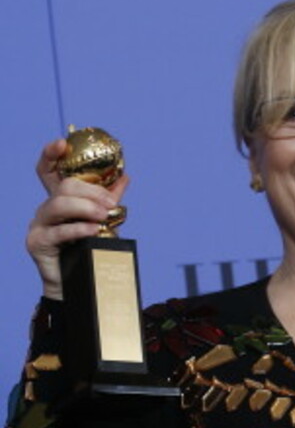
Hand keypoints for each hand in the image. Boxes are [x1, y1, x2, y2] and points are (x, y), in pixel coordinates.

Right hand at [27, 138, 128, 299]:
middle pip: (63, 187)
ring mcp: (38, 224)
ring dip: (85, 207)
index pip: (48, 170)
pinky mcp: (37, 242)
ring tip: (103, 216)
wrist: (76, 284)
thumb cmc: (87, 250)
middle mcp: (45, 208)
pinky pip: (59, 231)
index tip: (62, 143)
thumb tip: (125, 177)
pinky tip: (93, 229)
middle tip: (109, 204)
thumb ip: (109, 200)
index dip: (51, 154)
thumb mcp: (100, 221)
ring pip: (58, 205)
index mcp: (58, 199)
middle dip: (89, 192)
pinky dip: (79, 228)